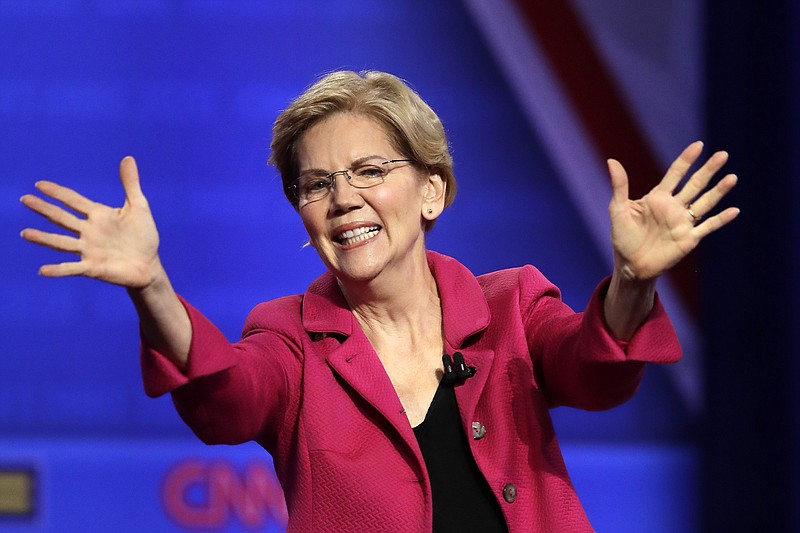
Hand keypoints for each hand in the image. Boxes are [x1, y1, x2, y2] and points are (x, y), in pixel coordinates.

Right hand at [21, 157, 161, 287]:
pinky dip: (58, 269)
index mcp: (98, 215)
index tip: (40, 184)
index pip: (73, 201)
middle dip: (44, 209)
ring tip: (25, 233)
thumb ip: (130, 184)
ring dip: (43, 238)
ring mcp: (88, 250)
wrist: (149, 265)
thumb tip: (128, 158)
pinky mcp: (92, 267)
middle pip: (62, 218)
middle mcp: (89, 231)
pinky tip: (43, 270)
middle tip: (25, 199)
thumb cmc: (143, 236)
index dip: (57, 192)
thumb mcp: (139, 207)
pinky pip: (72, 268)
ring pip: (61, 242)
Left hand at [607, 141, 739, 280]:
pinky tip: (734, 210)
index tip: (698, 145)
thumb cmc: (622, 238)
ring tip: (732, 177)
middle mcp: (674, 207)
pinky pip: (708, 227)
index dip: (686, 160)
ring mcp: (683, 222)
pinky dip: (721, 219)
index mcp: (658, 198)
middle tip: (723, 155)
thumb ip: (619, 186)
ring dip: (718, 191)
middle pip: (695, 184)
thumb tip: (611, 160)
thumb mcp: (618, 210)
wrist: (630, 266)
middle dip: (708, 170)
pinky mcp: (689, 239)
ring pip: (705, 202)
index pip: (675, 174)